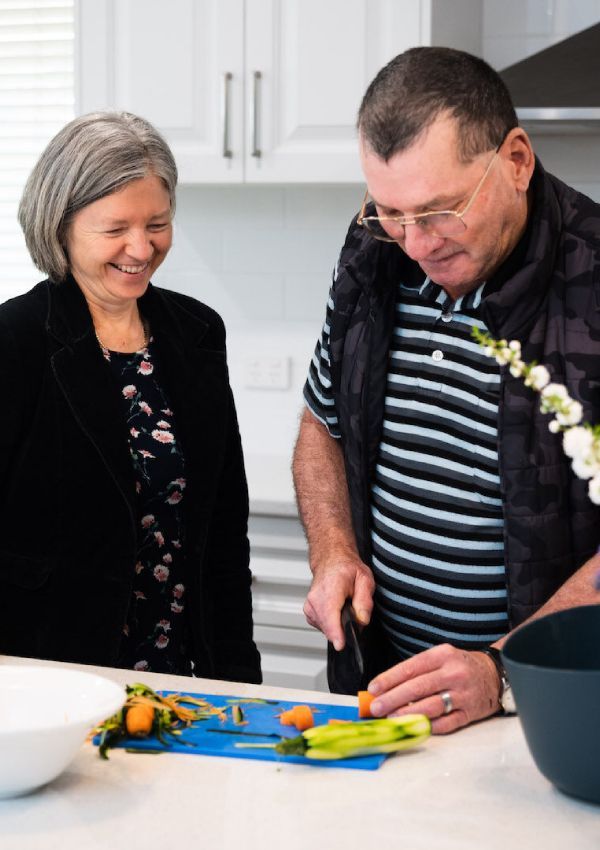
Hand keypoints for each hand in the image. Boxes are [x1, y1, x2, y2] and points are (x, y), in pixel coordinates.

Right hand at [303, 552, 374, 649]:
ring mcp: (310, 606)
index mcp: (331, 588)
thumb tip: (362, 620)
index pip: (330, 614)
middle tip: (354, 612)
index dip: (336, 632)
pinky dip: (331, 623)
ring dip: (338, 626)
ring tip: (345, 609)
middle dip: (345, 628)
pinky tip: (337, 612)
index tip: (340, 644)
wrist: (331, 560)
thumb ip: (365, 601)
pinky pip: (322, 626)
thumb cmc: (347, 569)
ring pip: (326, 629)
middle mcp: (316, 598)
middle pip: (329, 626)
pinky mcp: (309, 612)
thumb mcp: (365, 580)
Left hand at [367, 644, 501, 733]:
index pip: (411, 667)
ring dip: (407, 714)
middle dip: (393, 699)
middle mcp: (453, 673)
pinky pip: (446, 723)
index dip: (389, 679)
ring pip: (430, 706)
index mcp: (443, 655)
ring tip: (390, 718)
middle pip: (418, 687)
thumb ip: (417, 670)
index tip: (373, 688)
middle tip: (376, 707)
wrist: (494, 674)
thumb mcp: (441, 657)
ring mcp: (463, 694)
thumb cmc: (460, 666)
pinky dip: (427, 726)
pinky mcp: (470, 713)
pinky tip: (413, 726)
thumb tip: (386, 687)